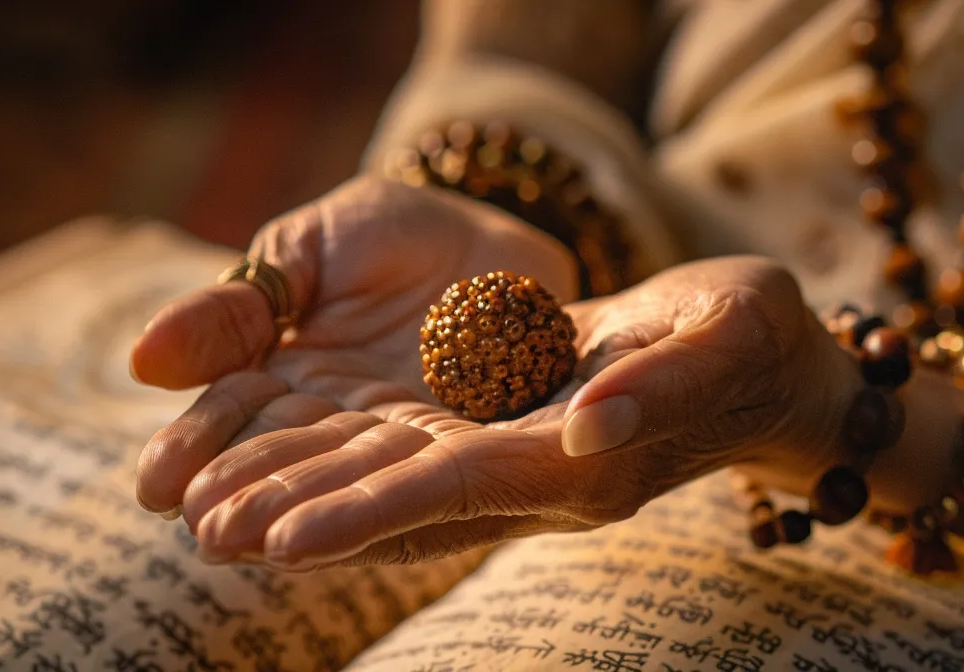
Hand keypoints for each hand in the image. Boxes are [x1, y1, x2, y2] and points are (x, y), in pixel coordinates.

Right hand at [131, 176, 579, 515]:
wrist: (498, 226)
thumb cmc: (387, 235)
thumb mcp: (303, 248)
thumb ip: (236, 307)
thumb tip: (144, 360)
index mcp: (284, 377)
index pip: (232, 417)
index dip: (196, 450)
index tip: (155, 488)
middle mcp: (339, 424)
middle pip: (289, 464)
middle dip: (250, 500)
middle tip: (208, 534)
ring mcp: (408, 439)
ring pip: (356, 479)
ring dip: (313, 514)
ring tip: (269, 547)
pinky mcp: (479, 445)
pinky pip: (438, 471)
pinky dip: (398, 499)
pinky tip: (361, 525)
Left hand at [177, 256, 864, 569]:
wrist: (758, 360)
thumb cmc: (754, 338)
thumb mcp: (726, 337)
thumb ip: (661, 384)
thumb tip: (587, 426)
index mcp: (586, 462)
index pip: (458, 491)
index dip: (370, 515)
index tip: (283, 538)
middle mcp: (537, 477)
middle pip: (402, 502)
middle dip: (306, 516)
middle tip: (205, 535)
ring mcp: (514, 461)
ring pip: (389, 487)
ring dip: (303, 500)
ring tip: (207, 518)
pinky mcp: (500, 434)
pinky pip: (404, 461)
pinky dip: (336, 473)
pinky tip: (273, 477)